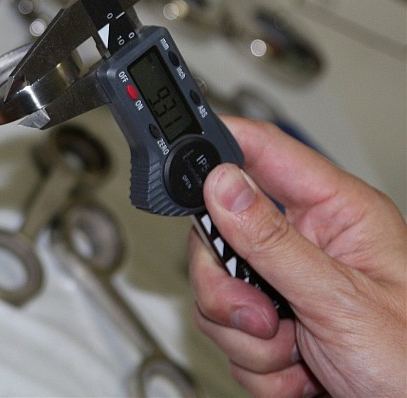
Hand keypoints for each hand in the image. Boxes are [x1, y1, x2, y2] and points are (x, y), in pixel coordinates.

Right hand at [189, 117, 405, 396]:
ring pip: (218, 291)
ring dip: (247, 337)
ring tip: (294, 354)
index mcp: (337, 213)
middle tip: (262, 315)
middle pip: (220, 234)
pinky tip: (299, 372)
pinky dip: (257, 365)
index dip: (218, 146)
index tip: (175, 154)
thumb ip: (273, 239)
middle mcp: (309, 244)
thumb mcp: (342, 299)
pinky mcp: (276, 327)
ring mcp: (290, 287)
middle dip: (229, 288)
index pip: (264, 152)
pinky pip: (230, 334)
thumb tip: (220, 182)